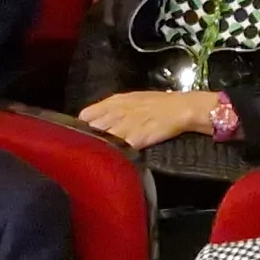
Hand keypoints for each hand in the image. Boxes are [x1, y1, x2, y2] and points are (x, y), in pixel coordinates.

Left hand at [77, 90, 218, 150]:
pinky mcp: (135, 139)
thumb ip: (112, 108)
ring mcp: (125, 126)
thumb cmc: (158, 104)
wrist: (180, 108)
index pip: (86, 115)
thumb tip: (92, 118)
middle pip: (90, 128)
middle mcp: (116, 113)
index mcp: (114, 102)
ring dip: (96, 147)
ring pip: (101, 138)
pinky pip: (118, 149)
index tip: (79, 135)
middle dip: (85, 138)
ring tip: (93, 157)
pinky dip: (112, 155)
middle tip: (83, 148)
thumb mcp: (131, 99)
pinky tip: (109, 160)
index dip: (80, 126)